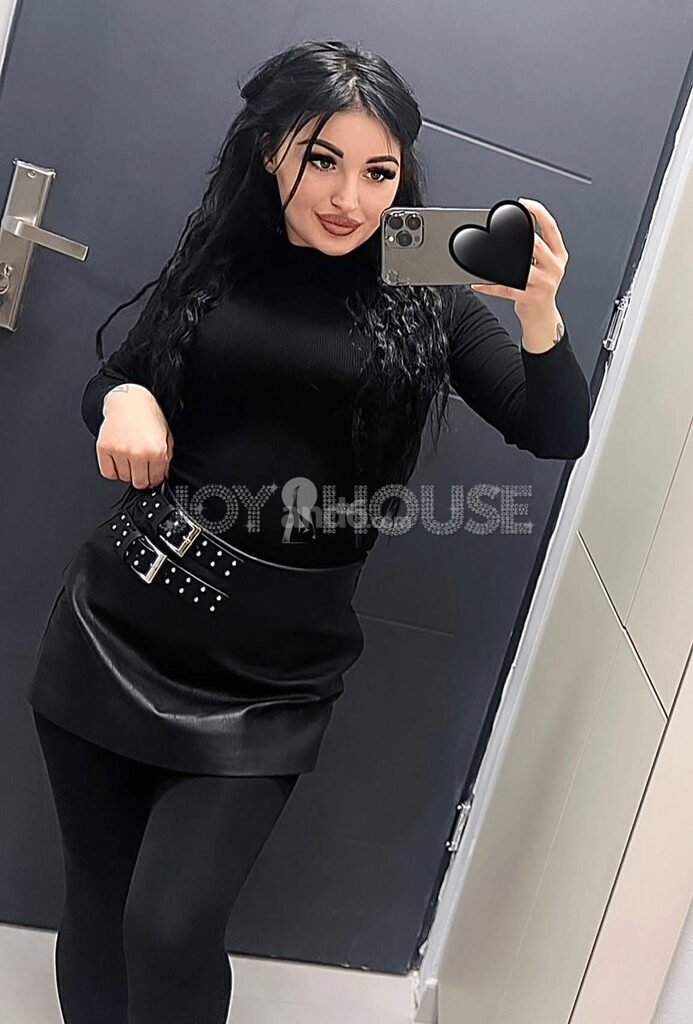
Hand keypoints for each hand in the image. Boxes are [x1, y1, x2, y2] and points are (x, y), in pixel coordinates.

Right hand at [96, 386, 172, 488]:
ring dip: (127, 472)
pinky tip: (118, 460)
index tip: (151, 476)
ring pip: (123, 478)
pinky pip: (108, 473)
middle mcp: (138, 452)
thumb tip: (161, 476)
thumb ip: (166, 458)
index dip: (154, 479)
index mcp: (156, 450)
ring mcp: (120, 451)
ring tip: (130, 459)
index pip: (155, 479)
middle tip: (141, 468)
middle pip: (139, 482)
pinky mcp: (105, 448)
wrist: (129, 400)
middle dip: (142, 478)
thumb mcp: (166, 437)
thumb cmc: (148, 416)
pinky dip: (113, 470)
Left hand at [470, 198, 568, 325]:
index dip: (537, 212)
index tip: (522, 203)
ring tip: (483, 252)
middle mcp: (554, 267)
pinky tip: (477, 282)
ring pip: (519, 265)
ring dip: (498, 259)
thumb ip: (535, 248)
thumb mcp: (545, 266)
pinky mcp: (530, 297)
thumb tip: (512, 229)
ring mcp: (543, 283)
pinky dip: (489, 285)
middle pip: (535, 244)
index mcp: (559, 255)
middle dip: (517, 233)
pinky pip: (505, 288)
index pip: (550, 227)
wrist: (542, 317)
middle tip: (498, 226)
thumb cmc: (538, 288)